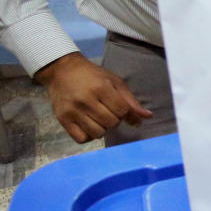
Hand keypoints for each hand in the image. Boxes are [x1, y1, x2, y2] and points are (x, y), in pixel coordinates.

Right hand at [34, 52, 152, 142]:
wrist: (62, 71)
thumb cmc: (93, 76)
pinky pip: (81, 139)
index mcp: (101, 88)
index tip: (121, 109)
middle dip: (115, 120)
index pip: (122, 110)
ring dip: (103, 129)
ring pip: (98, 133)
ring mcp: (72, 112)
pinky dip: (89, 136)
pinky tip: (89, 126)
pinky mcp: (62, 120)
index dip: (126, 113)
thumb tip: (148, 117)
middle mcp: (85, 100)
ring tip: (99, 118)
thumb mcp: (114, 82)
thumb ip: (131, 101)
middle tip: (108, 112)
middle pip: (111, 123)